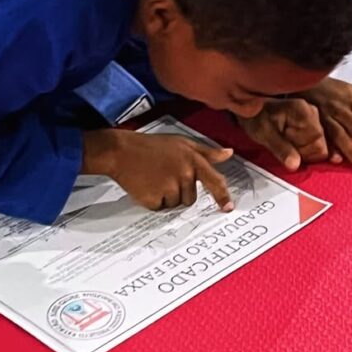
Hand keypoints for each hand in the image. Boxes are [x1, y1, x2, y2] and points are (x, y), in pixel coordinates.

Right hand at [82, 130, 233, 210]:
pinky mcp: (154, 199)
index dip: (222, 196)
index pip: (214, 181)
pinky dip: (153, 201)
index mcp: (193, 160)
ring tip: (155, 179)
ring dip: (166, 196)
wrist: (123, 151)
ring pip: (175, 204)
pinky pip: (160, 208)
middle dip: (180, 191)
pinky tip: (147, 186)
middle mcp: (184, 175)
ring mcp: (169, 188)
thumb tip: (228, 153)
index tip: (228, 207)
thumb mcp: (183, 143)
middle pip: (191, 198)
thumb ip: (208, 152)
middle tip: (165, 175)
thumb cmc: (153, 146)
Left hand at [237, 98, 332, 170]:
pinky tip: (291, 139)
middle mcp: (313, 111)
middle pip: (320, 144)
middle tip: (284, 142)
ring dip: (303, 147)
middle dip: (303, 150)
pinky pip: (316, 140)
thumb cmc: (257, 117)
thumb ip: (281, 149)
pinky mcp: (312, 121)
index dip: (304, 152)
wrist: (252, 107)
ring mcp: (314, 116)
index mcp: (304, 112)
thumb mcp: (264, 135)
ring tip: (286, 139)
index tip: (287, 147)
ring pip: (319, 143)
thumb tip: (295, 165)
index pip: (317, 143)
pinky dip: (305, 145)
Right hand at [302, 77, 351, 169]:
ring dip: (351, 150)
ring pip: (340, 134)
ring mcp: (326, 116)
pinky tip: (335, 159)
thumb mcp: (351, 91)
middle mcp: (341, 108)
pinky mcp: (313, 123)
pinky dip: (329, 148)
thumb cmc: (330, 90)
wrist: (304, 82)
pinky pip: (321, 137)